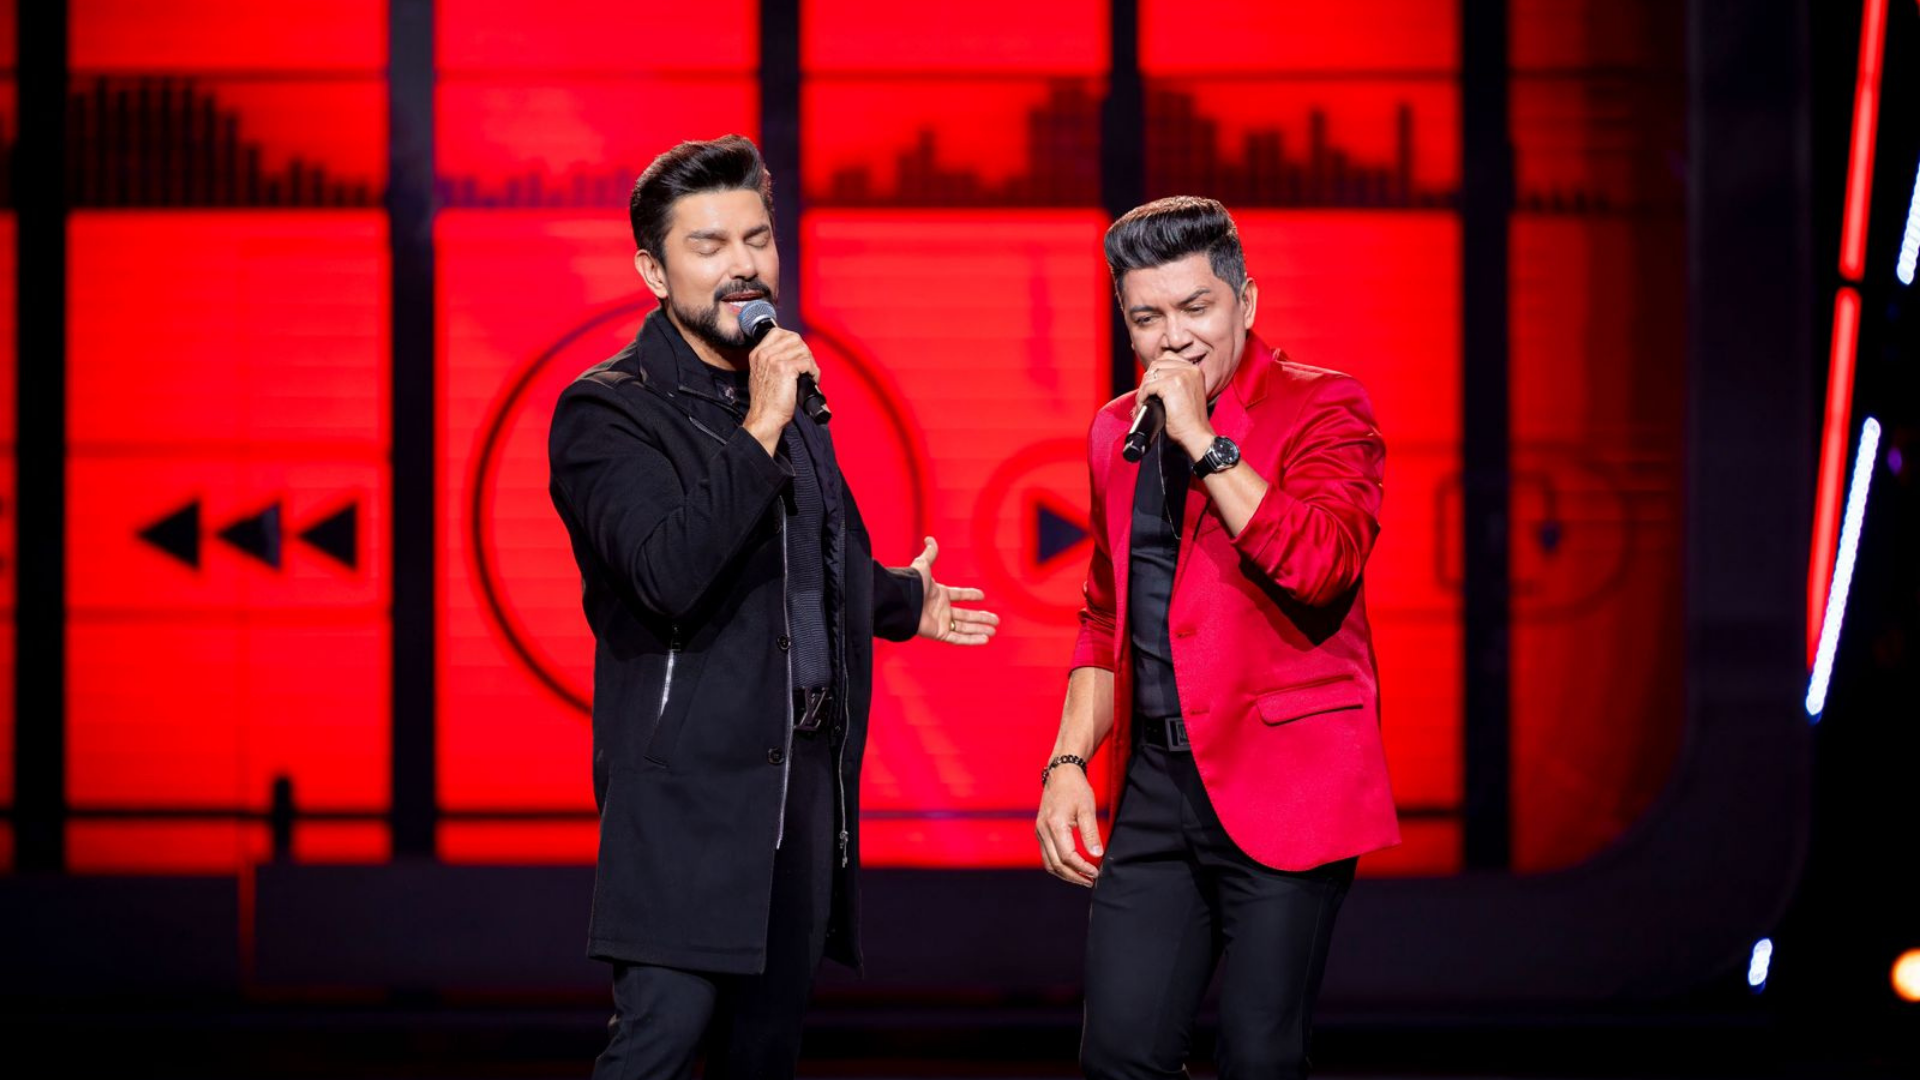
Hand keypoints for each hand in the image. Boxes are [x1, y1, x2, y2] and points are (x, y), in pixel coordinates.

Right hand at [742, 328, 821, 453]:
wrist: (765, 417)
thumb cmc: (768, 402)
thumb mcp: (762, 375)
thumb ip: (772, 361)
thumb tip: (793, 352)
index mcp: (757, 353)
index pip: (779, 332)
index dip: (793, 341)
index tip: (798, 355)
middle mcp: (764, 354)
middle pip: (794, 339)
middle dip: (805, 352)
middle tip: (807, 368)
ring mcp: (773, 360)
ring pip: (803, 350)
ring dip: (811, 363)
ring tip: (809, 376)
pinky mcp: (785, 369)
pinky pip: (807, 363)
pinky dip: (814, 372)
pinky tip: (811, 381)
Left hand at [910, 537, 999, 645]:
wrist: (903, 601)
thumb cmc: (912, 584)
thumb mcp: (923, 566)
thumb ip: (930, 554)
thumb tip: (929, 538)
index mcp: (939, 594)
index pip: (958, 595)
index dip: (970, 595)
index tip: (982, 596)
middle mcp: (941, 609)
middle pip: (965, 615)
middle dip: (981, 618)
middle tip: (996, 620)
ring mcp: (940, 622)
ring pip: (964, 627)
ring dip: (980, 629)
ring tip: (994, 631)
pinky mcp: (939, 633)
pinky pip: (958, 638)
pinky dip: (971, 640)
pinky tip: (985, 639)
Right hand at [1036, 763, 1102, 885]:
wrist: (1060, 773)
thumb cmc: (1076, 789)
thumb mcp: (1087, 808)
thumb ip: (1091, 832)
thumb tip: (1097, 854)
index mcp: (1055, 825)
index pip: (1067, 856)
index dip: (1082, 867)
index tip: (1096, 872)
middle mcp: (1043, 831)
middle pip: (1056, 864)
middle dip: (1073, 876)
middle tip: (1090, 880)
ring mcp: (1039, 831)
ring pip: (1049, 863)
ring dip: (1065, 874)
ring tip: (1082, 878)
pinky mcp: (1040, 831)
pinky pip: (1046, 855)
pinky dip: (1058, 865)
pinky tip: (1071, 866)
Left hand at [1137, 356, 1213, 461]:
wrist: (1196, 435)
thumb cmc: (1190, 421)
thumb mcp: (1186, 394)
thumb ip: (1174, 382)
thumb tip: (1150, 378)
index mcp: (1195, 370)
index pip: (1167, 358)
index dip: (1155, 371)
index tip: (1151, 386)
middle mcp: (1190, 370)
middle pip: (1156, 365)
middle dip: (1146, 380)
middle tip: (1144, 396)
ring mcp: (1181, 376)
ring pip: (1150, 376)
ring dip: (1142, 390)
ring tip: (1142, 404)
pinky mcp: (1171, 385)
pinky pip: (1148, 387)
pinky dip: (1141, 397)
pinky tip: (1143, 407)